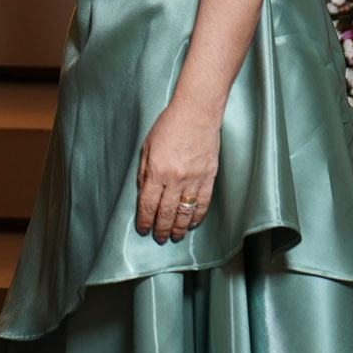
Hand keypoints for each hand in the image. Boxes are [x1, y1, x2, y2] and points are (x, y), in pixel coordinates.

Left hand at [135, 96, 219, 243]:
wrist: (196, 114)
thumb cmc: (168, 126)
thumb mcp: (147, 147)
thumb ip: (144, 172)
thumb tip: (143, 193)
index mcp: (156, 171)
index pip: (147, 204)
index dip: (144, 220)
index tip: (143, 229)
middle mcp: (175, 179)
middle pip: (166, 213)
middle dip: (161, 229)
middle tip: (159, 238)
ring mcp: (194, 180)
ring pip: (185, 212)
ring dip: (178, 228)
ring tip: (174, 237)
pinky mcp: (209, 178)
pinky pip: (202, 204)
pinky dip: (196, 216)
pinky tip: (191, 223)